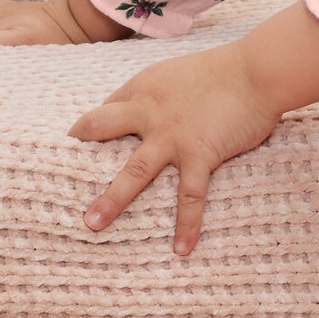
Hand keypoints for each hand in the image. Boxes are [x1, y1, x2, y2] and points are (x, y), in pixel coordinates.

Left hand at [67, 42, 281, 256]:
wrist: (260, 70)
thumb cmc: (229, 68)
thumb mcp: (182, 73)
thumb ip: (162, 94)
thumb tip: (149, 115)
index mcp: (145, 87)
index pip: (107, 108)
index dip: (93, 128)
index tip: (81, 148)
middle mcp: (150, 111)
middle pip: (101, 128)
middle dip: (78, 151)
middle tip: (58, 176)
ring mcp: (173, 135)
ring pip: (133, 172)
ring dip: (111, 200)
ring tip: (92, 225)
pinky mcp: (200, 154)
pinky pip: (190, 196)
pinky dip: (187, 224)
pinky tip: (182, 249)